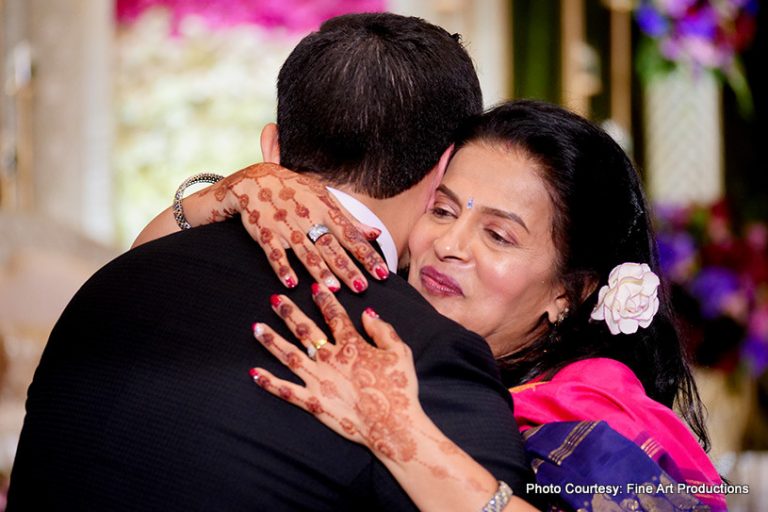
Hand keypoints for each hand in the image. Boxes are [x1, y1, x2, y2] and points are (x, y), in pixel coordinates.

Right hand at [199, 163, 388, 291]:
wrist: (256, 179)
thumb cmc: (296, 191)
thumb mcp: (325, 198)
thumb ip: (350, 220)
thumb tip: (375, 234)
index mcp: (326, 209)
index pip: (351, 235)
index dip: (367, 254)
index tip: (382, 272)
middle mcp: (308, 217)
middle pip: (330, 246)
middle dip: (347, 268)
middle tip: (361, 287)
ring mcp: (286, 225)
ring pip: (305, 251)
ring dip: (319, 271)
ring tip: (333, 290)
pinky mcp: (265, 232)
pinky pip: (274, 252)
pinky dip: (282, 267)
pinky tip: (291, 283)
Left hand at [250, 284, 422, 462]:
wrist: (391, 425)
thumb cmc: (400, 390)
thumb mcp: (400, 353)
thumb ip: (383, 330)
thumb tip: (367, 313)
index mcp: (352, 345)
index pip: (334, 316)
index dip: (324, 300)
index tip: (314, 287)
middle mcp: (330, 359)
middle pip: (305, 330)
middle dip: (289, 313)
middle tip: (275, 299)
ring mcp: (319, 380)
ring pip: (289, 355)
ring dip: (272, 340)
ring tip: (256, 328)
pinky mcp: (313, 402)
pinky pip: (287, 391)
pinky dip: (269, 382)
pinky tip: (253, 372)